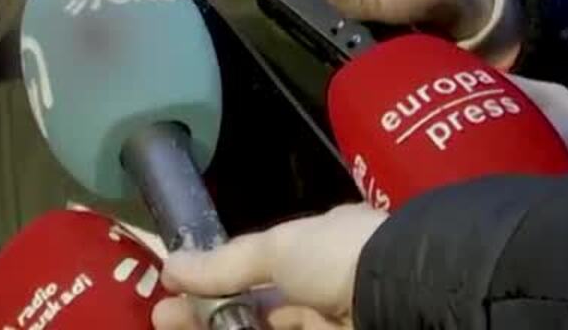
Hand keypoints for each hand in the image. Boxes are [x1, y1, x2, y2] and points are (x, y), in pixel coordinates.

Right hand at [151, 205, 388, 329]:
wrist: (404, 296)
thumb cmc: (339, 257)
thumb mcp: (277, 249)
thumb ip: (224, 263)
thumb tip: (169, 266)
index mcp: (319, 246)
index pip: (261, 262)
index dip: (219, 276)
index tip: (178, 285)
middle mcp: (326, 284)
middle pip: (260, 303)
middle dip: (210, 311)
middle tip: (163, 320)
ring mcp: (331, 321)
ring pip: (271, 327)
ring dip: (224, 328)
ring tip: (173, 328)